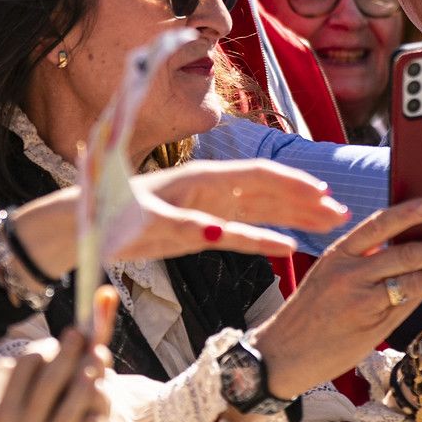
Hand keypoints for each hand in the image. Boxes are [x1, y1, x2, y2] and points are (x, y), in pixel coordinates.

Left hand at [8, 158, 350, 276]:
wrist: (79, 225)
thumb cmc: (107, 219)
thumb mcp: (141, 224)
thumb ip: (182, 228)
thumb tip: (219, 233)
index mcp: (197, 178)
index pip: (255, 177)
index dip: (291, 184)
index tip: (321, 193)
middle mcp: (206, 187)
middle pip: (266, 190)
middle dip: (304, 200)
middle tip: (342, 213)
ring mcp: (204, 205)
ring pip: (259, 207)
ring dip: (293, 214)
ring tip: (329, 223)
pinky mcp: (198, 224)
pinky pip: (241, 228)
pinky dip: (267, 234)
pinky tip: (288, 245)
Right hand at [253, 199, 421, 400]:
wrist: (282, 354)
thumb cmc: (307, 317)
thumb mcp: (326, 280)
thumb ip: (360, 266)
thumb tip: (401, 254)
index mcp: (336, 255)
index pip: (375, 226)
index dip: (405, 213)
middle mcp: (347, 272)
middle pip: (402, 251)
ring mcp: (359, 298)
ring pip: (410, 275)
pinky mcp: (369, 324)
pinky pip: (406, 302)